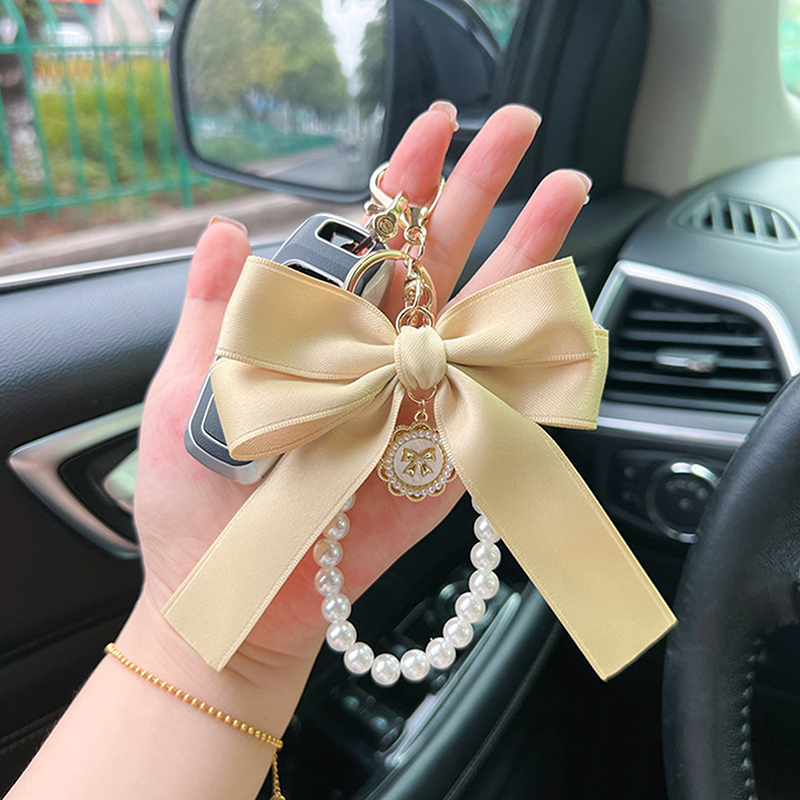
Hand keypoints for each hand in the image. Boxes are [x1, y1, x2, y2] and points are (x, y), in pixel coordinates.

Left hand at [131, 102, 590, 691]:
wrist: (234, 594)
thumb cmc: (199, 500)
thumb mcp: (188, 390)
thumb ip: (213, 311)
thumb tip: (223, 230)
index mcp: (320, 333)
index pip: (371, 240)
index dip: (404, 181)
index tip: (436, 127)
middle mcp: (377, 359)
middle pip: (438, 260)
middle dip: (481, 190)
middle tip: (522, 127)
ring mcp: (417, 406)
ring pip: (478, 320)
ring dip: (525, 256)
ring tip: (567, 193)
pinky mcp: (444, 460)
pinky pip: (495, 401)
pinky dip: (532, 354)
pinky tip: (565, 302)